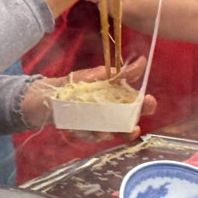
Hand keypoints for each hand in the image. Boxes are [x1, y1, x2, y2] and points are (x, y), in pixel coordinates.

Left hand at [20, 55, 156, 127]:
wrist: (49, 95)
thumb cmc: (77, 84)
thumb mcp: (98, 74)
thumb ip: (121, 73)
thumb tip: (143, 61)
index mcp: (118, 99)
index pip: (138, 105)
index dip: (146, 105)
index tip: (149, 100)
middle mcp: (112, 115)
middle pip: (128, 123)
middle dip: (133, 125)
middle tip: (135, 124)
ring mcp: (98, 125)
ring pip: (111, 133)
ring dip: (112, 134)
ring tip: (110, 131)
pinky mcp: (84, 132)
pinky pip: (92, 136)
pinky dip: (93, 134)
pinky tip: (95, 131)